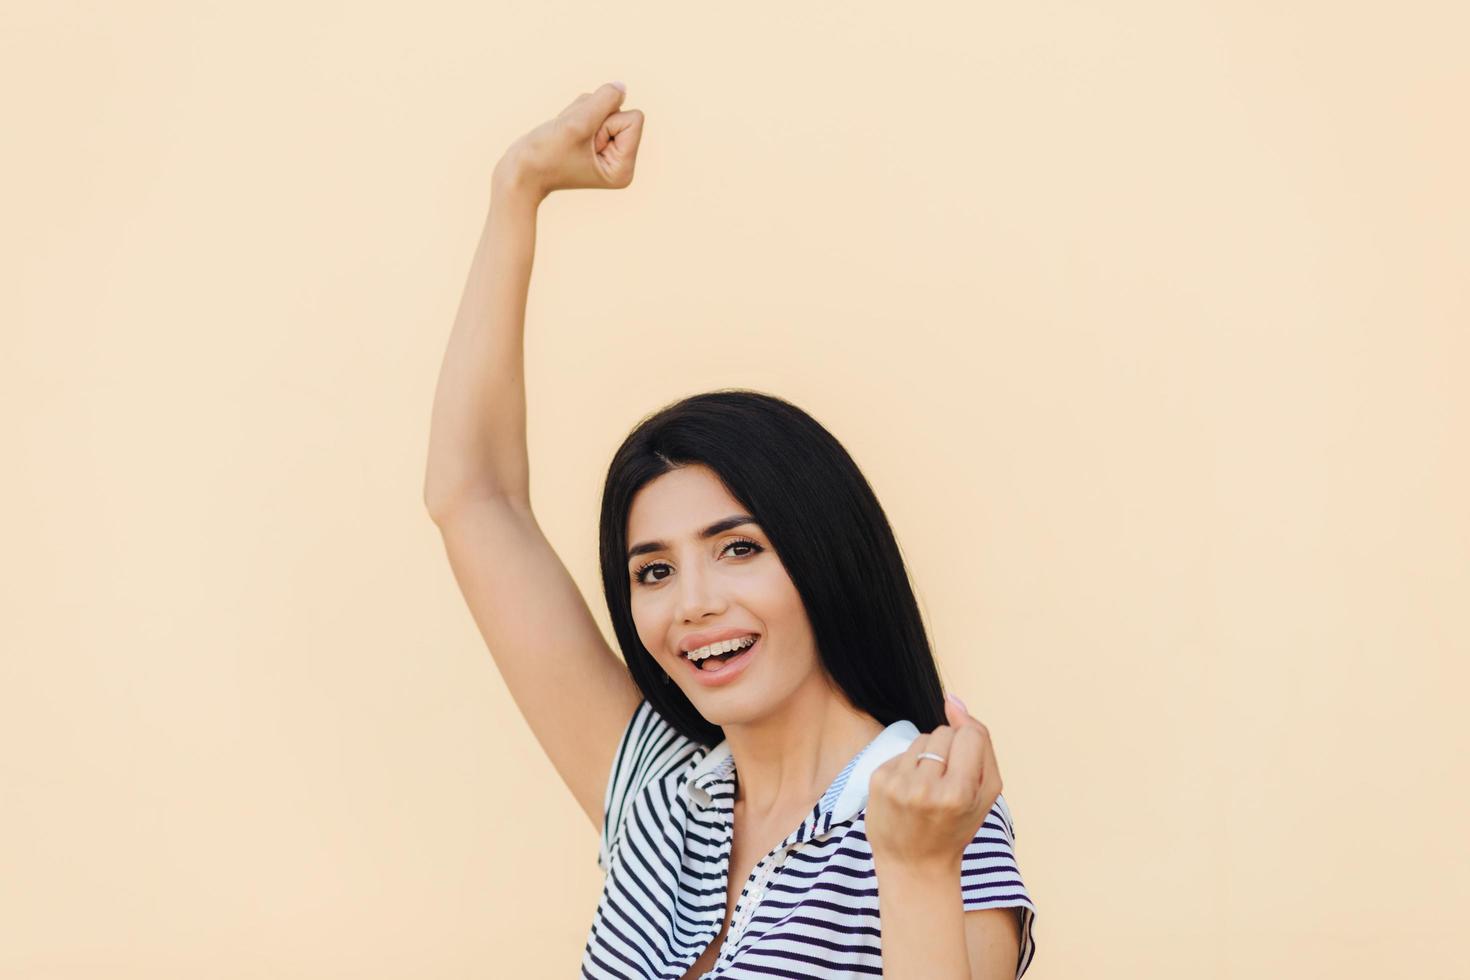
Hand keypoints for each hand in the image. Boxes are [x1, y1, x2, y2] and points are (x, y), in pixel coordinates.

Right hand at [494, 81, 643, 199]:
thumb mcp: (577, 124)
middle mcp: (620, 161)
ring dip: (580, 115)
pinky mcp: (593, 139)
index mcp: (624, 168)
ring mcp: (607, 150)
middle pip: (621, 111)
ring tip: (565, 137)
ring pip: (604, 106)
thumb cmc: (545, 155)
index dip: (605, 122)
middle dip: (592, 117)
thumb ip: (604, 100)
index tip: (582, 143)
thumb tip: (621, 86)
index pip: (634, 119)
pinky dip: (574, 114)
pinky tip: (563, 133)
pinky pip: (592, 107)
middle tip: (571, 141)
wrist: (518, 171)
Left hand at [865, 694, 1002, 871]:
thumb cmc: (956, 826)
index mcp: (959, 792)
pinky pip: (902, 750)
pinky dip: (908, 766)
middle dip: (949, 751)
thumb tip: (953, 700)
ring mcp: (898, 784)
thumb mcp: (986, 793)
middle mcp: (926, 788)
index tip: (966, 770)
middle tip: (946, 785)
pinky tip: (909, 791)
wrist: (914, 865)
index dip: (971, 747)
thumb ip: (981, 742)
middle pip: (944, 732)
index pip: (970, 734)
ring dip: (928, 756)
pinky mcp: (877, 780)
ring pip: (922, 739)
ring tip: (927, 789)